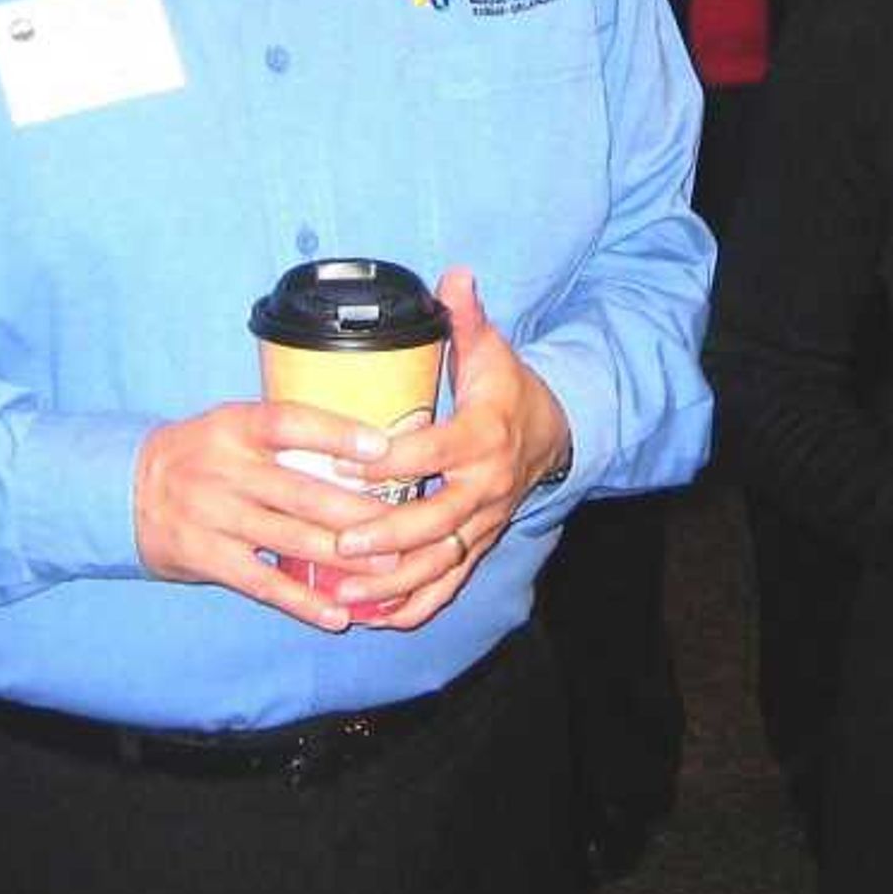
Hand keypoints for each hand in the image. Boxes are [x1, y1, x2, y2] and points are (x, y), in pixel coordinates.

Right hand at [130, 399, 399, 631]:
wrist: (125, 491)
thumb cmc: (198, 456)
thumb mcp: (230, 428)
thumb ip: (283, 436)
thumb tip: (364, 443)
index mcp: (235, 427)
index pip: (291, 423)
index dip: (338, 434)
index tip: (384, 449)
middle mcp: (225, 469)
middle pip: (303, 491)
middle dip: (359, 512)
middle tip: (407, 526)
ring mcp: (214, 515)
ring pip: (290, 538)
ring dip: (343, 558)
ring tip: (389, 570)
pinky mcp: (207, 557)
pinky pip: (262, 582)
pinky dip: (301, 601)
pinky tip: (336, 614)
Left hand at [329, 271, 574, 633]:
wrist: (554, 434)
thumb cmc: (507, 389)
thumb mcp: (491, 349)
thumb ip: (467, 317)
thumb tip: (454, 274)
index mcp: (482, 437)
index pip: (431, 451)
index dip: (388, 458)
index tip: (343, 460)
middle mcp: (486, 488)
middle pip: (435, 521)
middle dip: (385, 536)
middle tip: (338, 541)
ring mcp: (484, 524)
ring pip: (439, 563)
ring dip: (392, 582)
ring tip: (344, 591)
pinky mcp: (479, 546)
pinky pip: (448, 585)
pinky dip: (413, 606)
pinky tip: (372, 619)